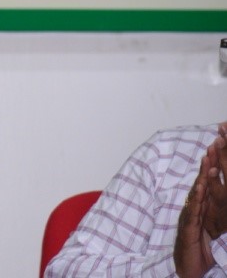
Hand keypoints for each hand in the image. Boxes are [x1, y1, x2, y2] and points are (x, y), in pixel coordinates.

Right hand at [174, 123, 226, 277]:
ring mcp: (190, 216)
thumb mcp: (210, 226)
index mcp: (203, 206)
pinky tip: (201, 187)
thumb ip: (212, 209)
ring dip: (203, 175)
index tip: (219, 143)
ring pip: (197, 192)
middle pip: (203, 180)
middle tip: (214, 141)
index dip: (214, 163)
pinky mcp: (188, 228)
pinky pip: (193, 210)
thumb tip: (214, 193)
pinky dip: (197, 197)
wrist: (186, 270)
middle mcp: (196, 208)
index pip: (209, 181)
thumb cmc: (200, 250)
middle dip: (209, 161)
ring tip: (209, 157)